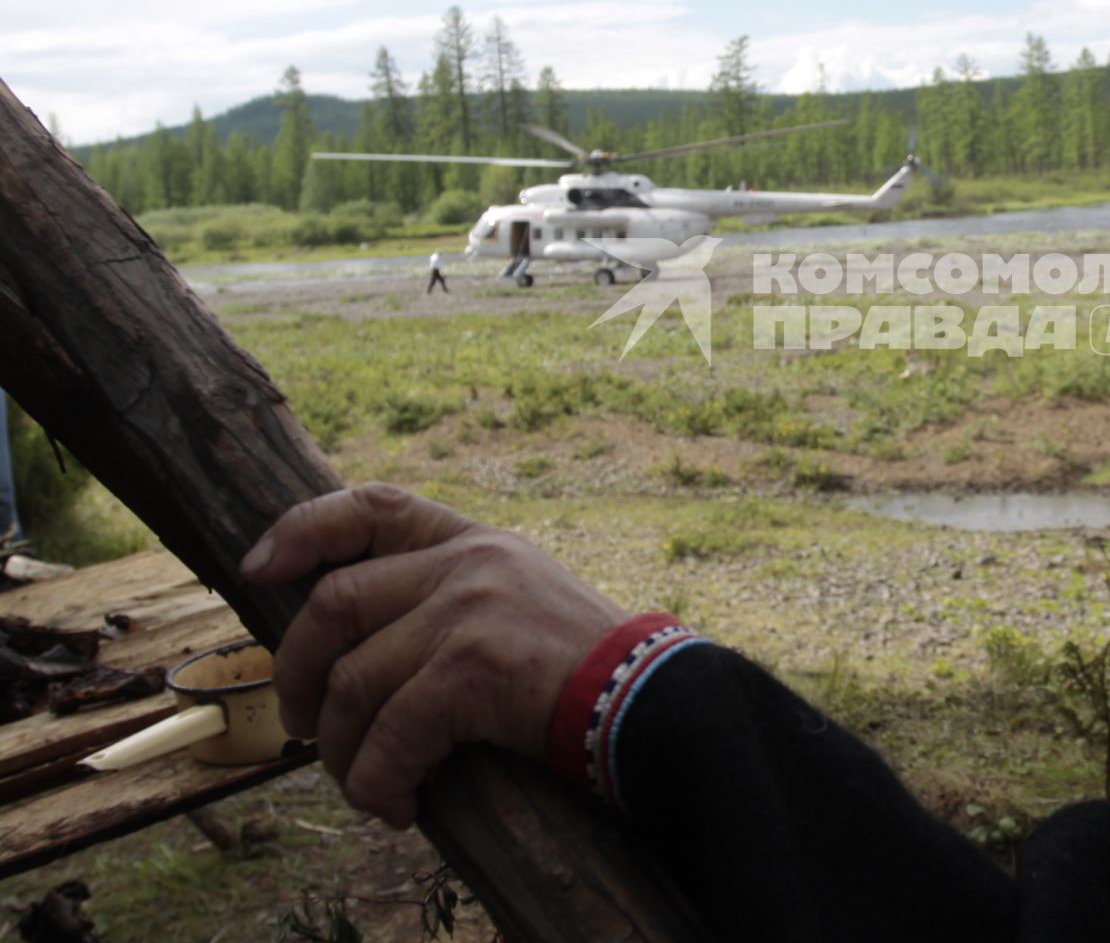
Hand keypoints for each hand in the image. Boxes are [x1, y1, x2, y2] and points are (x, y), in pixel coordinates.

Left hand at [241, 483, 627, 827]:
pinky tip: (399, 805)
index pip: (372, 505)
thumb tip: (350, 647)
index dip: (303, 530)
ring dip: (342, 750)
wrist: (650, 701)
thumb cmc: (583, 671)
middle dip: (297, 674)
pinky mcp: (472, 669)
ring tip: (365, 783)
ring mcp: (469, 612)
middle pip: (335, 603)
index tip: (258, 570)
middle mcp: (467, 564)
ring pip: (353, 681)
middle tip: (303, 728)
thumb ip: (448, 598)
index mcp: (475, 541)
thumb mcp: (518, 600)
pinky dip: (378, 782)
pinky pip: (389, 735)